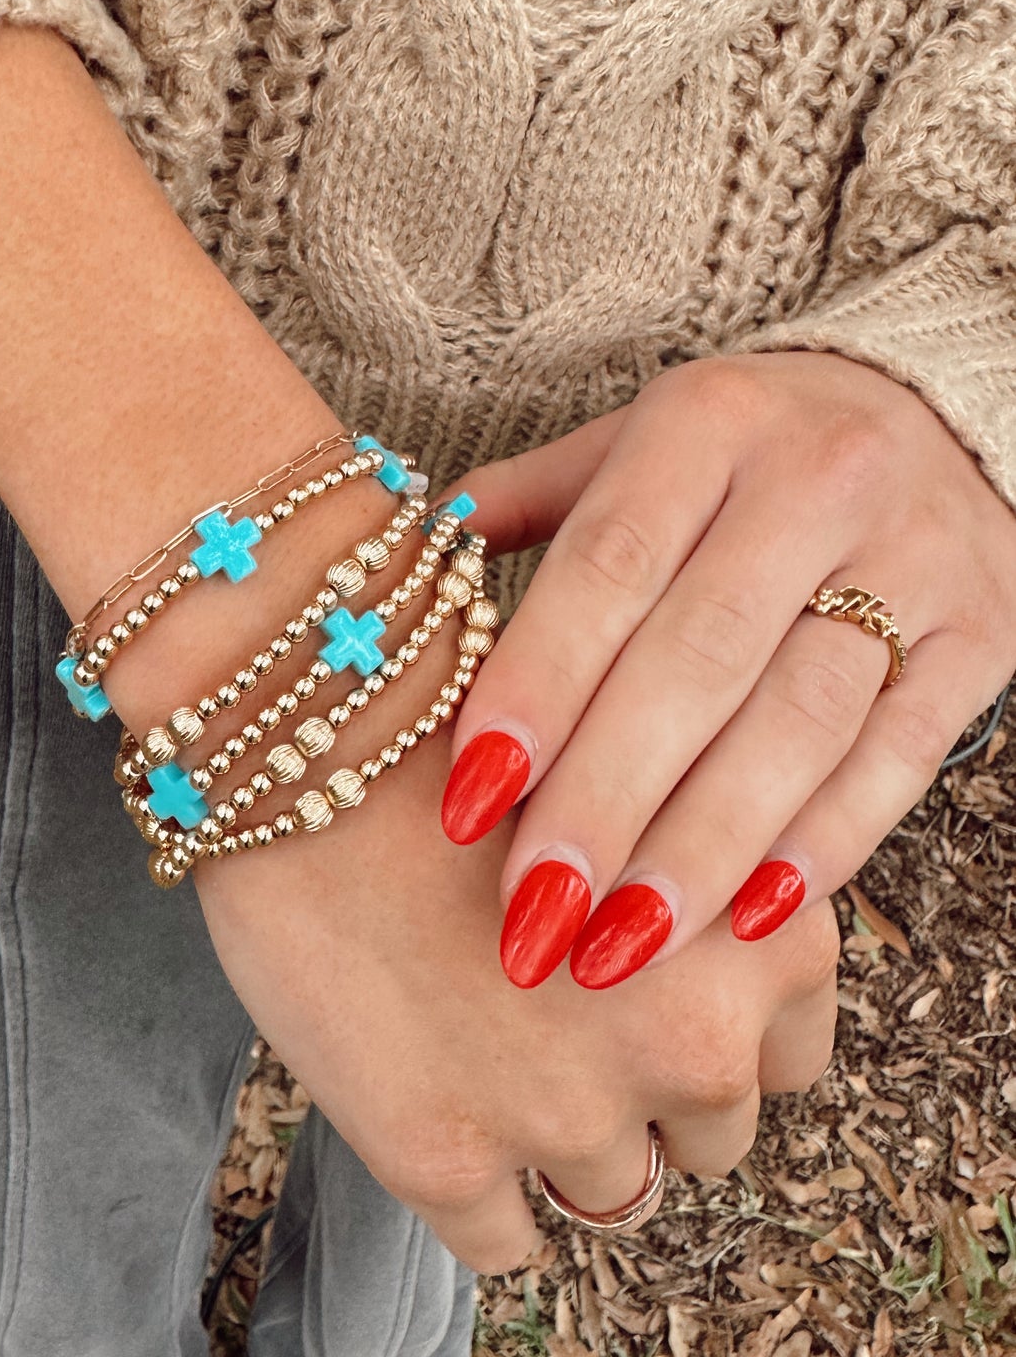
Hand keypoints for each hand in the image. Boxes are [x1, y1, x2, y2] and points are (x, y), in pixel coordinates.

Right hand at [196, 729, 839, 1271]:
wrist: (307, 738)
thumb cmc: (471, 733)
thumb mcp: (648, 798)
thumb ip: (702, 896)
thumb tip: (699, 971)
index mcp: (766, 938)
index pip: (789, 1053)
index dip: (717, 1025)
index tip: (651, 997)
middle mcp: (694, 1044)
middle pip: (713, 1136)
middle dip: (648, 1091)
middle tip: (559, 1019)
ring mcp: (569, 1114)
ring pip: (616, 1194)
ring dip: (563, 1140)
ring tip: (489, 1051)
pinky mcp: (446, 1158)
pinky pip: (504, 1243)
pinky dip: (479, 1193)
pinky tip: (435, 1101)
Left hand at [439, 352, 1015, 988]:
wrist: (939, 410)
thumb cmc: (746, 448)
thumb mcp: (635, 440)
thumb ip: (526, 505)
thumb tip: (398, 581)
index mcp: (707, 422)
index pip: (609, 567)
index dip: (537, 689)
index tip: (468, 801)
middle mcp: (817, 480)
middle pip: (697, 661)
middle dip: (606, 800)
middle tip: (533, 914)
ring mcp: (914, 559)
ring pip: (799, 724)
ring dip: (701, 848)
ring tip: (620, 946)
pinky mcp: (984, 634)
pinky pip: (898, 756)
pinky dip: (824, 844)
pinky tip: (748, 918)